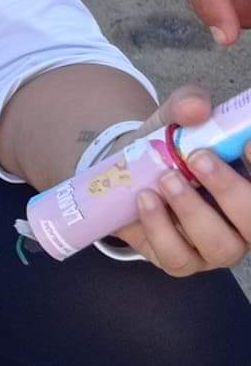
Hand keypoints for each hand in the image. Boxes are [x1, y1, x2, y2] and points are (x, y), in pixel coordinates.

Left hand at [112, 86, 250, 275]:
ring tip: (166, 178)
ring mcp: (213, 248)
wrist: (126, 171)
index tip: (247, 142)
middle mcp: (243, 225)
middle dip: (230, 190)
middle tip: (198, 158)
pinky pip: (177, 258)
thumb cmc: (166, 148)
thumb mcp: (175, 119)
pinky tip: (145, 199)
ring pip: (220, 246)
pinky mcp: (179, 260)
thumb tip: (196, 107)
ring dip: (193, 211)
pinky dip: (160, 228)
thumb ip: (187, 104)